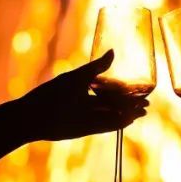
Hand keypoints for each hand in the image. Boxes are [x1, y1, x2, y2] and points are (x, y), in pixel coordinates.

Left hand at [13, 50, 148, 141]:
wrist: (33, 116)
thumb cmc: (53, 93)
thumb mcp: (77, 78)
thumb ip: (96, 67)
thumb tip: (113, 52)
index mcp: (84, 88)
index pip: (109, 89)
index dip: (125, 91)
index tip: (140, 89)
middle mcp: (86, 103)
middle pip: (113, 104)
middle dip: (130, 104)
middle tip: (147, 104)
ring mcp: (86, 117)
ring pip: (111, 116)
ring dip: (127, 115)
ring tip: (142, 112)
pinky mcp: (85, 130)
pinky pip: (105, 127)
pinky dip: (117, 124)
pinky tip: (129, 121)